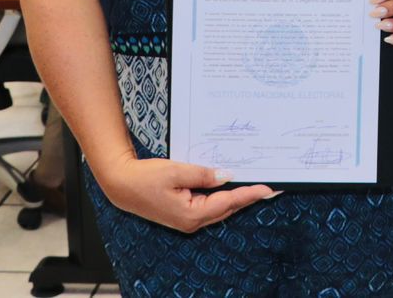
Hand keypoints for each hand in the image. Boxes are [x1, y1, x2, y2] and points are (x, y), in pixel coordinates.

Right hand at [93, 154, 274, 233]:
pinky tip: (230, 186)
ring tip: (256, 186)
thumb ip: (204, 174)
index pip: (229, 202)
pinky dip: (222, 196)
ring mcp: (188, 219)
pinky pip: (210, 205)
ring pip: (220, 208)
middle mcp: (192, 221)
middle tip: (270, 187)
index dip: (250, 194)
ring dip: (237, 197)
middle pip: (228, 208)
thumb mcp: (177, 171)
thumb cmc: (145, 178)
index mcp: (192, 214)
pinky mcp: (184, 213)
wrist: (122, 186)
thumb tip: (227, 176)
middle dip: (248, 197)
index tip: (269, 189)